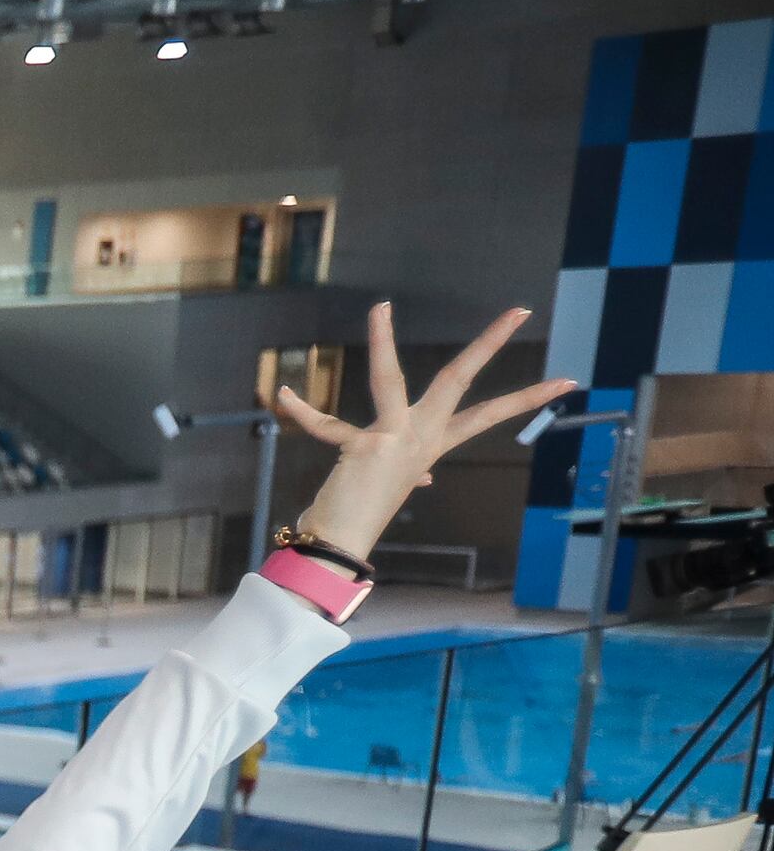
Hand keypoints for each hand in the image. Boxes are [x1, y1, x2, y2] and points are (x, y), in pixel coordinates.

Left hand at [268, 301, 567, 565]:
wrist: (341, 543)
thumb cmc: (366, 509)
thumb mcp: (398, 483)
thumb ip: (413, 471)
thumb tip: (425, 479)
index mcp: (432, 444)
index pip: (488, 415)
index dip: (528, 398)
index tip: (568, 382)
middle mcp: (419, 437)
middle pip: (459, 381)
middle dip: (489, 344)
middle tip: (518, 310)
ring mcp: (392, 439)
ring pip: (390, 379)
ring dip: (382, 341)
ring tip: (381, 306)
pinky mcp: (360, 447)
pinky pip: (324, 425)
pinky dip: (300, 411)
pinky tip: (281, 394)